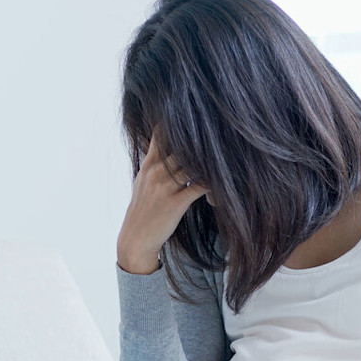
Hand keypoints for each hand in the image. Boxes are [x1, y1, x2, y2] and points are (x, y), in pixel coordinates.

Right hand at [117, 129, 208, 273]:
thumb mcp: (143, 181)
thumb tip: (162, 142)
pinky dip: (213, 184)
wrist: (135, 239)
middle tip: (221, 138)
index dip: (179, 125)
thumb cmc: (143, 210)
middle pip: (181, 145)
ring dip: (210, 162)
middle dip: (201, 141)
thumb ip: (154, 161)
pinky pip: (200, 186)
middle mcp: (156, 172)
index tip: (199, 120)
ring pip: (193, 164)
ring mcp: (165, 187)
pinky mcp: (176, 203)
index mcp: (149, 164)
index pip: (161, 134)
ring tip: (225, 161)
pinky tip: (220, 185)